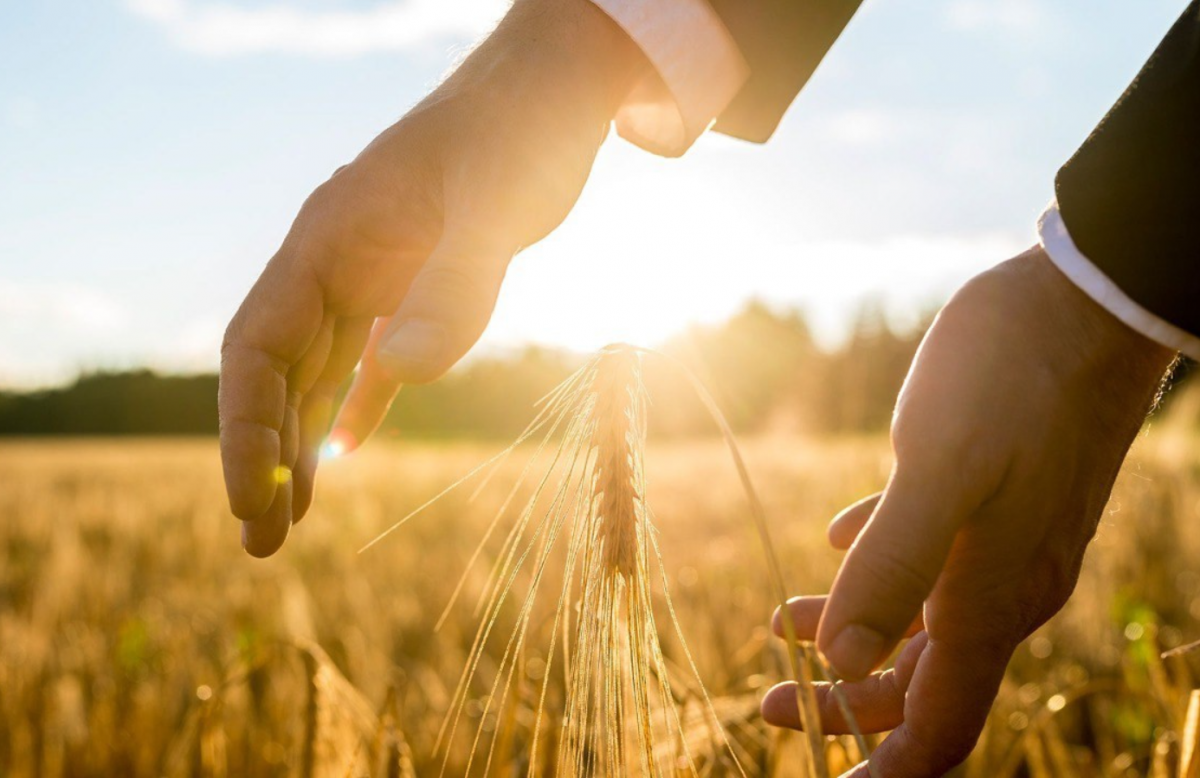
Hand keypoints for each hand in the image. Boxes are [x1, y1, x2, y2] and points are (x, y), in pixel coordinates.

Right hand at [218, 0, 645, 555]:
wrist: (557, 90)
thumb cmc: (523, 132)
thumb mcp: (497, 203)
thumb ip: (455, 283)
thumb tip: (400, 375)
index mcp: (328, 238)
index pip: (257, 345)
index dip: (244, 426)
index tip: (249, 499)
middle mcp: (337, 260)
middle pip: (274, 371)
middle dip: (261, 456)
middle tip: (260, 544)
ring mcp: (374, 274)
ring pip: (317, 374)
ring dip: (299, 445)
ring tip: (287, 521)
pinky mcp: (416, 285)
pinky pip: (369, 360)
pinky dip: (354, 409)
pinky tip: (344, 456)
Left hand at [761, 247, 1174, 775]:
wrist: (1085, 301)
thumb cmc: (1012, 377)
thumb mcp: (941, 470)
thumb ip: (891, 567)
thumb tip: (842, 662)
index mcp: (989, 599)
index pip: (938, 725)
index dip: (881, 766)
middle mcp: (1003, 586)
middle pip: (920, 682)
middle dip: (844, 702)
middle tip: (768, 700)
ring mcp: (1004, 542)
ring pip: (920, 619)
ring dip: (851, 632)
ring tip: (781, 626)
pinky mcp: (996, 497)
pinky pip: (929, 557)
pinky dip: (877, 566)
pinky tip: (837, 541)